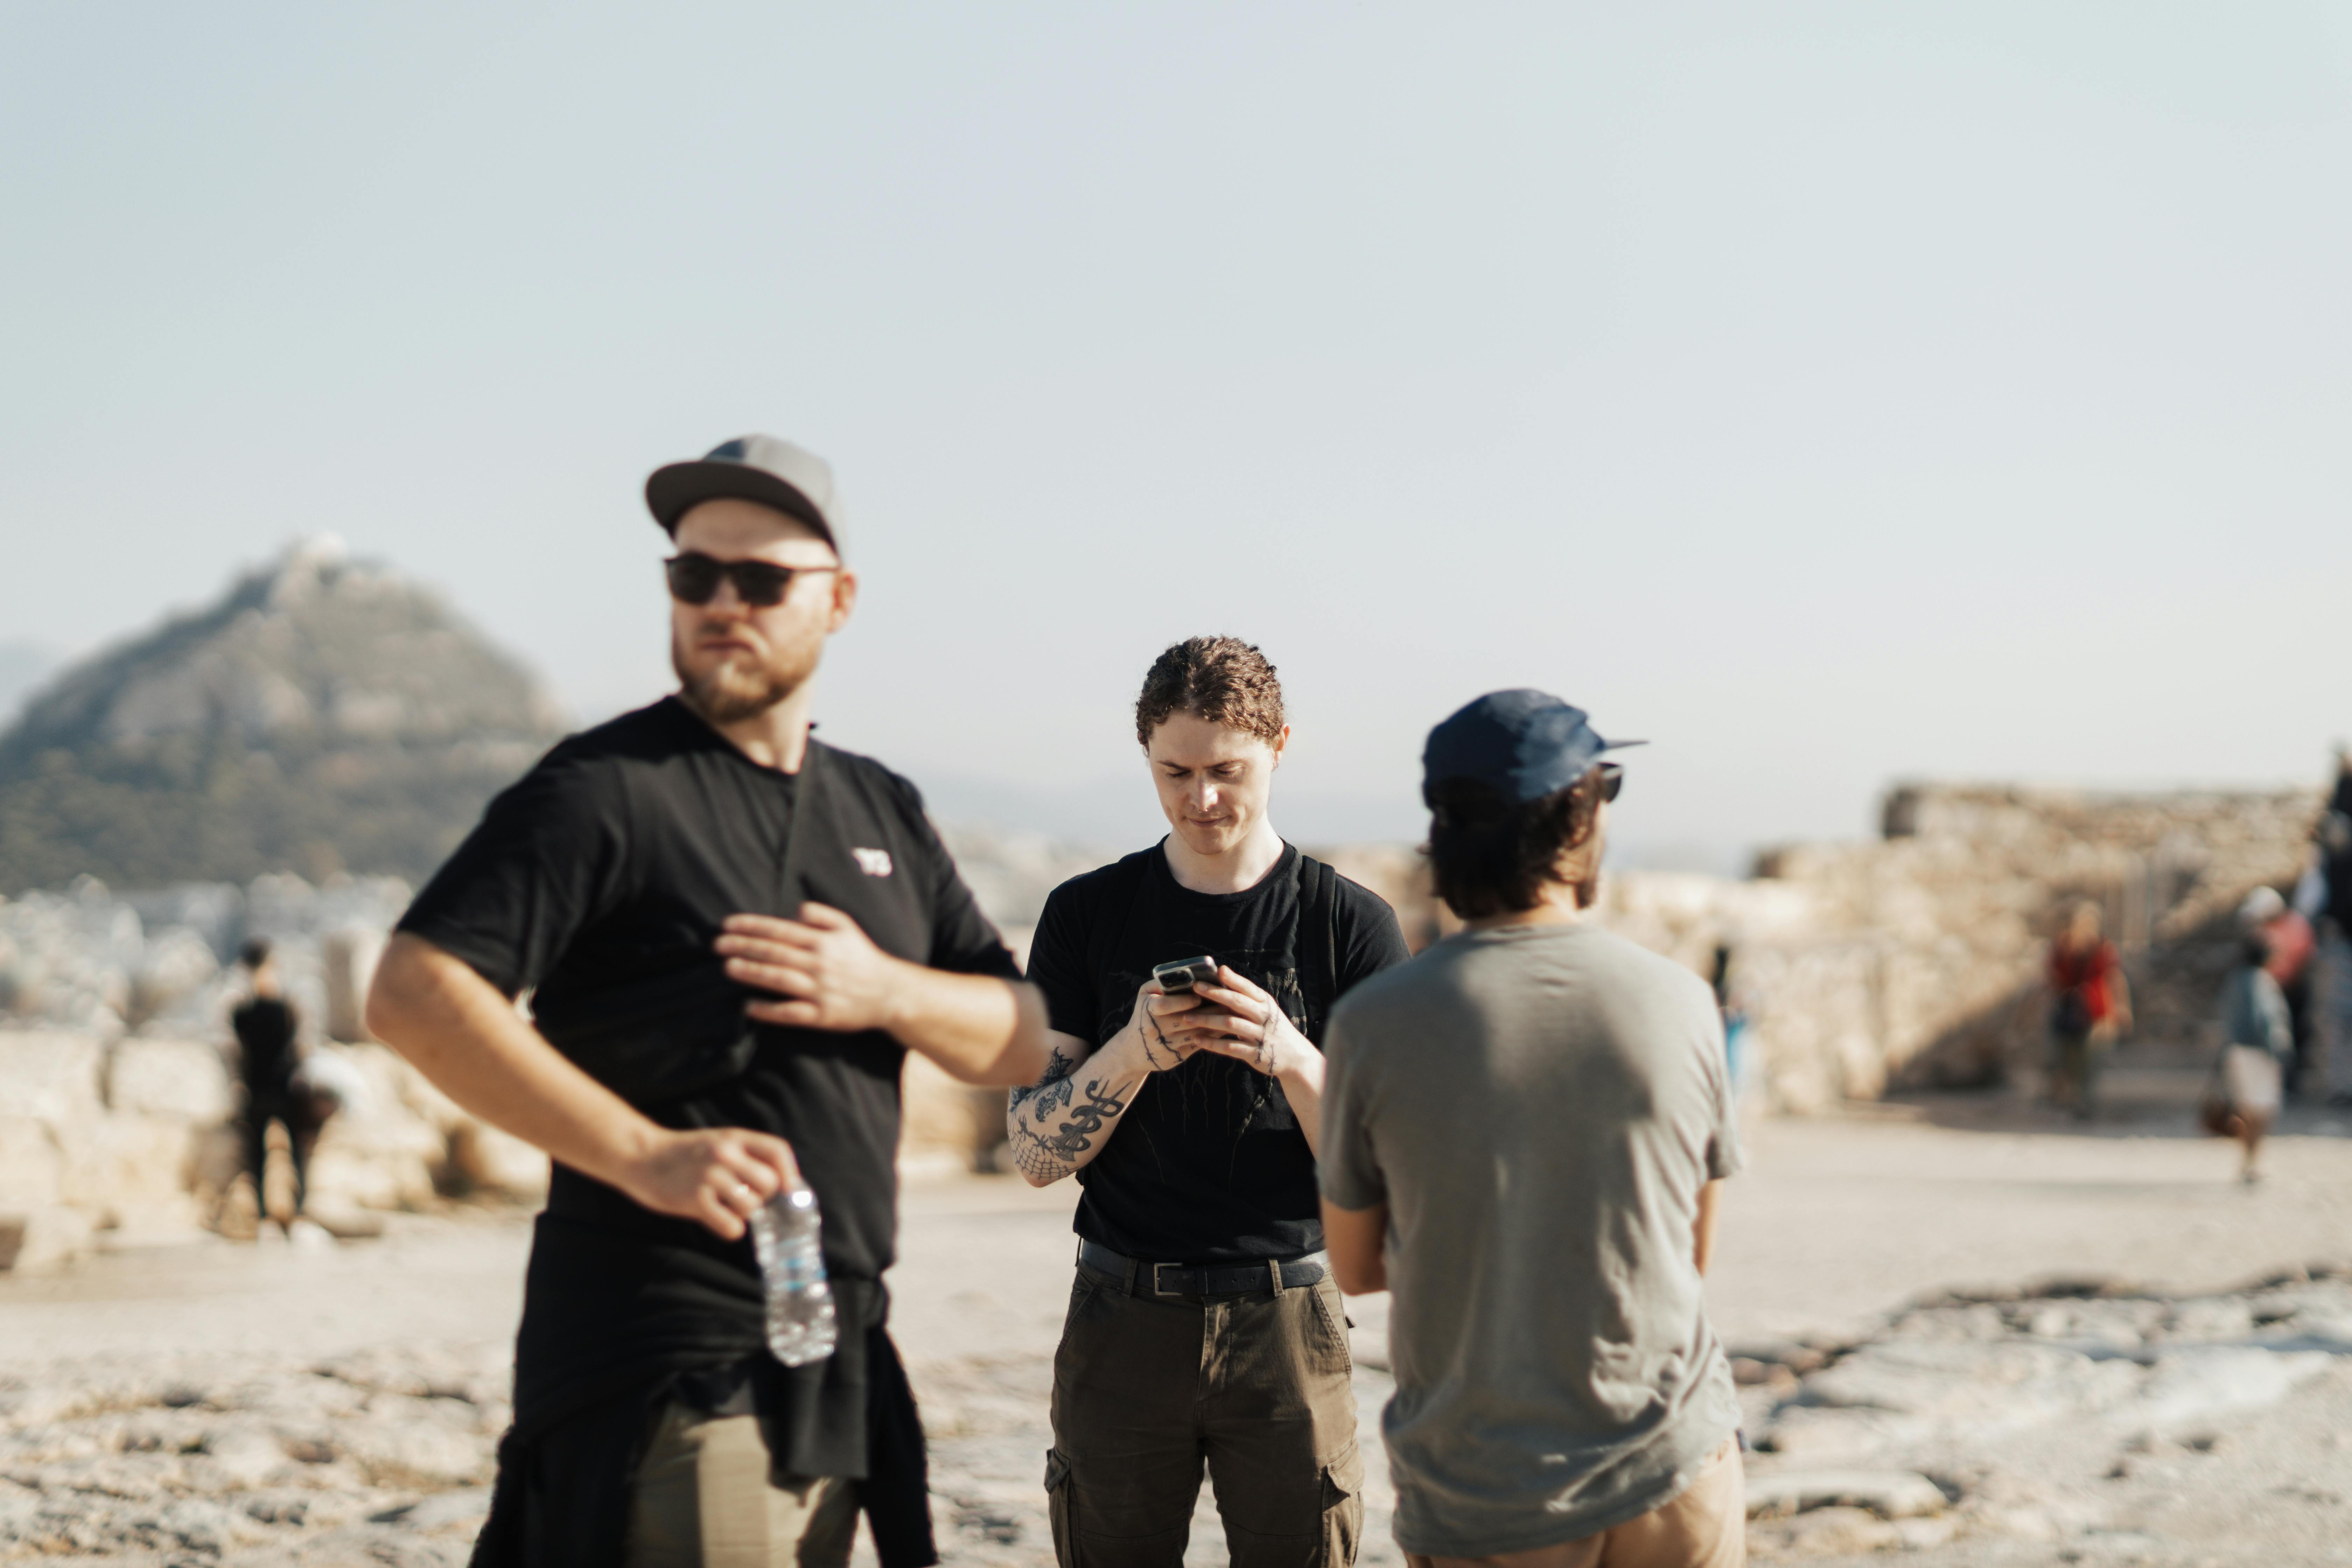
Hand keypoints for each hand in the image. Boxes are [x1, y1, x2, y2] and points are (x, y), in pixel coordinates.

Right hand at [617, 1126, 796, 1240]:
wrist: (641, 1156)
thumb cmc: (684, 1154)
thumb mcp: (718, 1142)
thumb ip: (746, 1156)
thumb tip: (782, 1184)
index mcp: (734, 1137)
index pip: (778, 1151)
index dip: (790, 1173)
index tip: (787, 1191)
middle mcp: (725, 1153)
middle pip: (770, 1183)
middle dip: (763, 1197)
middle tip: (745, 1199)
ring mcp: (709, 1175)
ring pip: (752, 1206)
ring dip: (744, 1213)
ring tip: (727, 1207)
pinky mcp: (693, 1199)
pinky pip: (731, 1226)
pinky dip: (729, 1228)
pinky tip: (716, 1218)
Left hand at [719, 904, 909, 1031]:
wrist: (891, 993)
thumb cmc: (864, 957)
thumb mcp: (848, 927)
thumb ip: (821, 914)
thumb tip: (795, 911)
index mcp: (823, 941)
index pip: (780, 930)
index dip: (751, 926)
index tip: (727, 925)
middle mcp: (820, 964)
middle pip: (775, 953)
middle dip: (743, 947)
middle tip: (717, 945)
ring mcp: (820, 991)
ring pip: (779, 980)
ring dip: (752, 973)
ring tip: (728, 968)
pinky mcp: (822, 1016)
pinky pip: (791, 1013)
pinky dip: (768, 1010)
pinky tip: (748, 1006)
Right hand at [1127, 981, 1226, 1071]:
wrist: (1134, 1050)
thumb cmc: (1144, 1014)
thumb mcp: (1145, 995)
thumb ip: (1161, 982)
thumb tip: (1184, 973)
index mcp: (1148, 1010)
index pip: (1166, 1005)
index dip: (1184, 1001)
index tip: (1200, 996)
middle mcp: (1155, 1029)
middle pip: (1186, 1020)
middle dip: (1209, 1011)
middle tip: (1228, 1002)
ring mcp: (1167, 1045)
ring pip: (1196, 1033)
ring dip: (1215, 1024)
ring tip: (1230, 1013)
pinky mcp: (1177, 1057)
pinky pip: (1198, 1045)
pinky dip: (1212, 1036)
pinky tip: (1224, 1027)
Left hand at [1189, 966, 1313, 1080]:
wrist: (1295, 1057)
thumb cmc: (1273, 1028)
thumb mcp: (1266, 1009)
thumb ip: (1246, 996)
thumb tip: (1222, 973)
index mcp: (1265, 1003)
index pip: (1248, 987)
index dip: (1232, 979)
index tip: (1216, 970)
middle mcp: (1264, 1016)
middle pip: (1237, 1002)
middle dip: (1215, 994)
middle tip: (1195, 988)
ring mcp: (1260, 1035)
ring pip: (1230, 1024)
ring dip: (1207, 1020)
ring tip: (1187, 1017)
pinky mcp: (1254, 1054)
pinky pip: (1230, 1047)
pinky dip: (1213, 1043)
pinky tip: (1197, 1040)